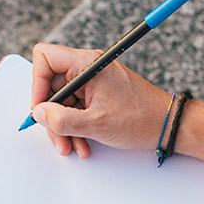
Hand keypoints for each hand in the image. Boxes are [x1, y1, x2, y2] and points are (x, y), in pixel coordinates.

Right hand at [29, 43, 174, 158]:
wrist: (167, 125)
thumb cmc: (140, 118)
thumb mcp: (95, 124)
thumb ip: (61, 119)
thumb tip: (39, 114)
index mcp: (87, 64)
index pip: (45, 57)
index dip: (37, 83)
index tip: (41, 108)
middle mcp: (88, 68)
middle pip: (51, 85)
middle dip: (52, 115)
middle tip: (58, 136)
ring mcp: (93, 81)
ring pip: (62, 101)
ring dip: (64, 126)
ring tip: (73, 146)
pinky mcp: (98, 93)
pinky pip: (75, 107)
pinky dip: (75, 126)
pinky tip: (83, 143)